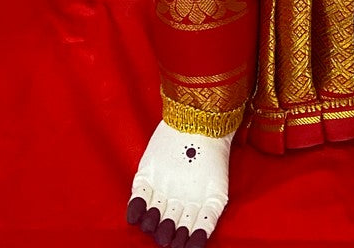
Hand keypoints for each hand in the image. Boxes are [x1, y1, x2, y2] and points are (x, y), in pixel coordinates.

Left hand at [127, 119, 229, 247]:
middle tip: (168, 239)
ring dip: (152, 222)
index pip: (194, 229)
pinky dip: (135, 207)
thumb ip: (210, 213)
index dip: (190, 239)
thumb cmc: (214, 150)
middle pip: (172, 222)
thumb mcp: (218, 188)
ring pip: (155, 213)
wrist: (201, 119)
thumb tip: (201, 236)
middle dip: (169, 232)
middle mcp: (180, 199)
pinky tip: (134, 217)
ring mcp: (162, 188)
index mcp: (200, 203)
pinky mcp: (146, 177)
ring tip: (153, 227)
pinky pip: (138, 196)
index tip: (187, 246)